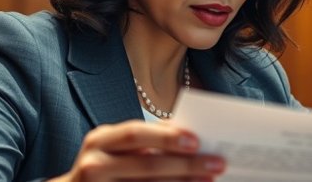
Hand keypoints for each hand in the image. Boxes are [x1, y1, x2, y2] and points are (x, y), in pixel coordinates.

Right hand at [49, 120, 224, 181]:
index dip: (166, 137)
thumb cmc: (105, 166)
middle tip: (216, 163)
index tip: (197, 140)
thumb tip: (190, 135)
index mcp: (101, 140)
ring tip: (209, 178)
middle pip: (145, 164)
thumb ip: (146, 141)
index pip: (135, 134)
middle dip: (185, 164)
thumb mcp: (117, 148)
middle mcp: (94, 164)